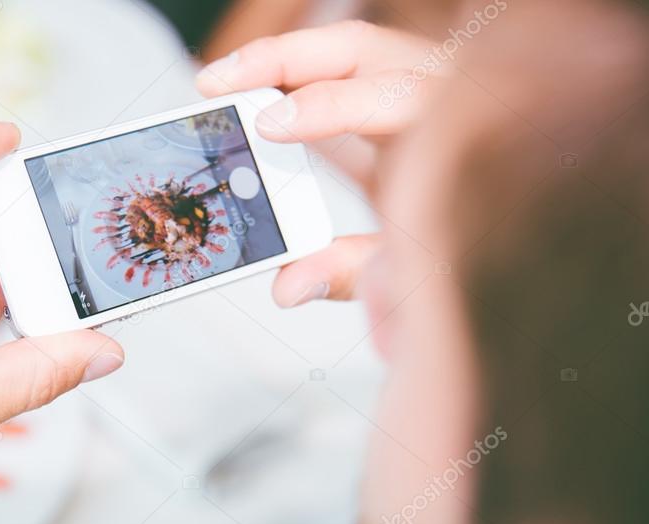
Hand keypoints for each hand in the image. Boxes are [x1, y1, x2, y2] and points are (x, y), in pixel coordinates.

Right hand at [196, 21, 440, 304]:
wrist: (494, 249)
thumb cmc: (463, 248)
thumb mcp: (416, 271)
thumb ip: (353, 273)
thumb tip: (288, 284)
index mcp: (454, 135)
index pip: (392, 96)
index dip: (326, 107)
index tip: (269, 126)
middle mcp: (437, 98)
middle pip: (359, 50)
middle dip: (284, 60)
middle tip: (219, 84)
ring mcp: (410, 91)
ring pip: (346, 52)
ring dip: (278, 63)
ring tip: (218, 85)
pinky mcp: (384, 102)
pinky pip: (334, 75)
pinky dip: (286, 81)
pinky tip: (244, 95)